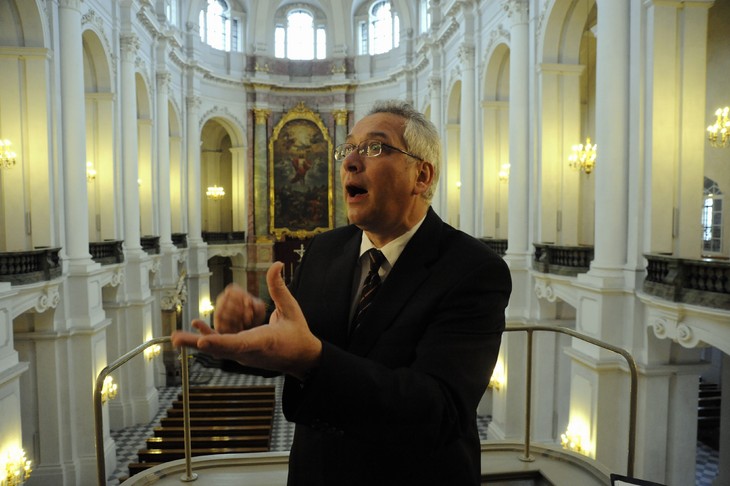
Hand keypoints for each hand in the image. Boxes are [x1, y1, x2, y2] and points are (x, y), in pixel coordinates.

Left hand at [171, 262, 321, 378]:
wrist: (301, 359)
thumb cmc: (298, 335)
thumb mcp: (292, 309)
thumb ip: (279, 287)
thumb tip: (276, 264)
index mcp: (265, 341)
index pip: (241, 342)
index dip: (221, 341)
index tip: (204, 340)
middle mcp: (250, 352)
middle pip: (221, 349)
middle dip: (198, 344)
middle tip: (177, 339)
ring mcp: (244, 355)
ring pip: (217, 350)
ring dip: (196, 343)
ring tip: (176, 338)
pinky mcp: (240, 355)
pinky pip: (221, 347)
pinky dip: (209, 339)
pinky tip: (195, 331)